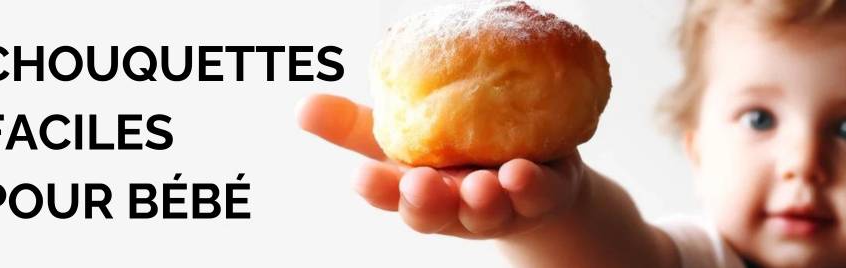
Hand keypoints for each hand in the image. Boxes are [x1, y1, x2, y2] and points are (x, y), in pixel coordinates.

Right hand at [296, 93, 588, 238]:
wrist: (531, 168)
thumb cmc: (452, 153)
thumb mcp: (403, 138)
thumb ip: (354, 126)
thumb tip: (303, 106)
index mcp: (416, 189)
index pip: (389, 194)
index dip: (378, 190)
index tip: (361, 178)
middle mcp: (455, 204)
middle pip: (436, 212)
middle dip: (428, 202)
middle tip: (420, 185)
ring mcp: (499, 204)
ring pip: (488, 210)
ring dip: (482, 200)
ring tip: (480, 185)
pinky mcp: (542, 194)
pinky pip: (539, 195)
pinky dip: (531, 187)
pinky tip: (522, 172)